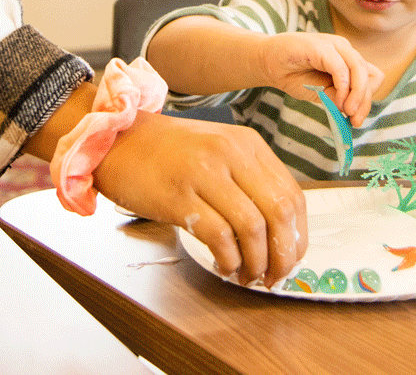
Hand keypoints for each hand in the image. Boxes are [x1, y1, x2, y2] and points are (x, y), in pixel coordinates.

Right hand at [93, 111, 306, 286]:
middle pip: (279, 212)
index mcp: (248, 144)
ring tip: (248, 275)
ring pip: (253, 227)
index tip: (291, 258)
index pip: (292, 195)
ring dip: (256, 262)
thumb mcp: (219, 152)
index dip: (297, 236)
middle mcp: (232, 154)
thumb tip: (277, 232)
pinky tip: (224, 266)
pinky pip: (218, 236)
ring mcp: (205, 173)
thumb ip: (248, 180)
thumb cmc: (168, 152)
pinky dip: (228, 259)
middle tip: (275, 276)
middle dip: (284, 254)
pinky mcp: (179, 196)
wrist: (118, 139)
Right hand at [257, 32, 382, 125]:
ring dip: (357, 93)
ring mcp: (334, 46)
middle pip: (369, 75)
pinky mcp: (321, 46)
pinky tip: (337, 99)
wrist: (267, 63)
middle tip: (354, 120)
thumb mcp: (321, 92)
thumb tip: (354, 110)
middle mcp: (345, 50)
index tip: (356, 119)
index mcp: (348, 60)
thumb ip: (338, 97)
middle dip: (364, 101)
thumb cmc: (294, 75)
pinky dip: (343, 86)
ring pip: (359, 69)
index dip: (368, 98)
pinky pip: (340, 67)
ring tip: (347, 111)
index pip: (373, 77)